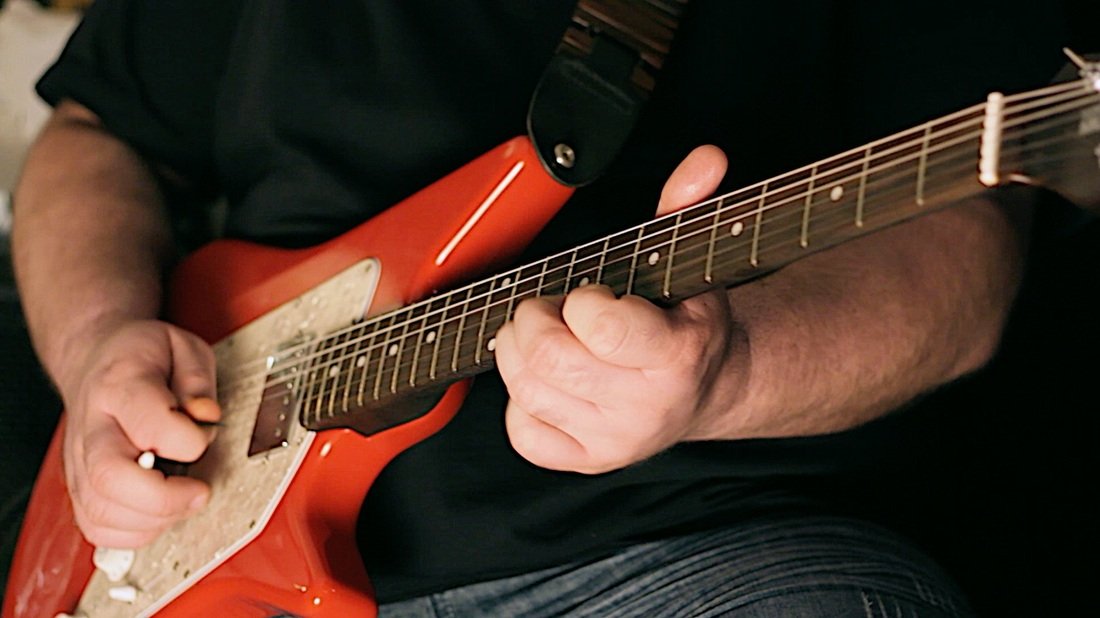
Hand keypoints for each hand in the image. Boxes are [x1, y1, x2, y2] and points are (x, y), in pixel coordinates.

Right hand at [57, 320, 220, 546]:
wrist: (94, 359)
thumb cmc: (143, 357)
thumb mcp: (183, 347)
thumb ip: (199, 380)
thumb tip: (205, 417)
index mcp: (120, 386)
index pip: (151, 426)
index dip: (189, 441)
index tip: (204, 438)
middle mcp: (92, 427)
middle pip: (111, 477)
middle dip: (165, 498)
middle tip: (199, 491)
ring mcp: (78, 460)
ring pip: (101, 511)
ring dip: (153, 520)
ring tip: (182, 499)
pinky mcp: (78, 485)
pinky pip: (97, 527)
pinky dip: (133, 533)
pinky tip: (158, 514)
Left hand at [494, 146, 748, 473]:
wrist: (704, 388)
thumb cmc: (685, 320)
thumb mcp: (689, 262)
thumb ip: (686, 208)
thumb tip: (704, 159)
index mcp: (676, 357)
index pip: (600, 327)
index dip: (582, 299)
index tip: (591, 293)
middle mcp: (645, 408)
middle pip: (549, 358)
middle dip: (535, 317)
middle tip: (549, 307)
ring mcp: (613, 441)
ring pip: (527, 390)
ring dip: (518, 350)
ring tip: (543, 334)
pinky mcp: (585, 460)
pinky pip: (522, 432)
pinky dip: (520, 399)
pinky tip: (545, 378)